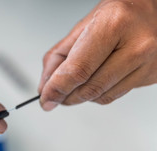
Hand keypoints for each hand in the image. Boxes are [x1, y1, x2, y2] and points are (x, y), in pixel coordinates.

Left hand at [39, 0, 156, 110]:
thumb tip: (46, 88)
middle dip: (66, 96)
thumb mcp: (82, 27)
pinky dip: (98, 94)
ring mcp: (148, 63)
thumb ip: (58, 58)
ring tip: (75, 85)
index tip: (46, 97)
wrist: (151, 11)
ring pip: (102, 96)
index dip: (58, 88)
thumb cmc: (117, 15)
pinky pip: (115, 95)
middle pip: (90, 88)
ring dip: (81, 97)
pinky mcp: (152, 76)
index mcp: (113, 25)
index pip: (79, 70)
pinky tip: (96, 80)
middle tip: (55, 96)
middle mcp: (136, 45)